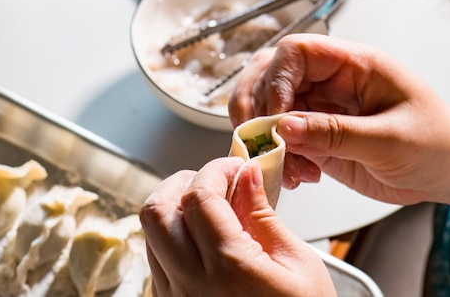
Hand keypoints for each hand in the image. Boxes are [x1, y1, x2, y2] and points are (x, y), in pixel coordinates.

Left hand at [139, 157, 335, 296]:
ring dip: (174, 209)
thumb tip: (248, 175)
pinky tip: (201, 238)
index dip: (215, 169)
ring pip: (150, 234)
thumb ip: (264, 214)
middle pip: (156, 211)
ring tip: (208, 207)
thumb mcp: (299, 265)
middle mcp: (190, 284)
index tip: (234, 165)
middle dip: (181, 183)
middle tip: (211, 180)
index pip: (198, 196)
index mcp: (228, 268)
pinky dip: (172, 237)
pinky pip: (156, 260)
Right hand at [229, 33, 449, 211]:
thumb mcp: (391, 139)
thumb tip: (285, 127)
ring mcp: (317, 108)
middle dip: (254, 106)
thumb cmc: (436, 141)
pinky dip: (277, 157)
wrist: (448, 170)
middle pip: (266, 74)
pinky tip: (297, 174)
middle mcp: (327, 81)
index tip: (276, 116)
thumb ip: (336, 133)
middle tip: (259, 139)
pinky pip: (279, 139)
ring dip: (262, 137)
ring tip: (284, 165)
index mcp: (351, 64)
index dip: (276, 79)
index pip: (295, 51)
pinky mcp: (313, 135)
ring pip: (265, 107)